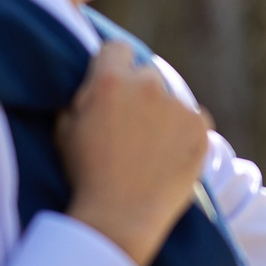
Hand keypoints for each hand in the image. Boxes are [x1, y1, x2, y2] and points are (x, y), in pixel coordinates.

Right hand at [56, 41, 210, 265]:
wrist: (120, 217)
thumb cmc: (85, 174)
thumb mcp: (65, 127)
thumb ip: (80, 92)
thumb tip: (90, 74)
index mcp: (109, 81)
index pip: (117, 48)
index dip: (112, 66)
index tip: (111, 85)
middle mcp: (147, 86)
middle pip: (146, 72)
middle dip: (137, 91)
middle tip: (129, 124)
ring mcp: (177, 106)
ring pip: (171, 97)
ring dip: (162, 112)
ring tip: (148, 148)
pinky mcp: (200, 127)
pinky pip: (193, 118)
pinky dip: (184, 132)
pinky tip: (167, 155)